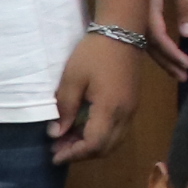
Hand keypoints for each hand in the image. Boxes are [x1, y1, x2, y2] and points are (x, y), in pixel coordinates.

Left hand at [54, 31, 139, 164]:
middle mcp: (125, 114)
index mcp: (110, 109)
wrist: (123, 31)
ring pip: (114, 141)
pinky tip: (84, 128)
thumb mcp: (72, 79)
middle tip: (58, 149)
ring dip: (92, 146)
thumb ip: (65, 109)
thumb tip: (56, 134)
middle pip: (105, 148)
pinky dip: (101, 136)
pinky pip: (118, 131)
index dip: (73, 154)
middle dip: (82, 154)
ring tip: (69, 141)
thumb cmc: (94, 52)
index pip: (93, 144)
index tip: (54, 156)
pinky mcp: (132, 104)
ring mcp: (131, 110)